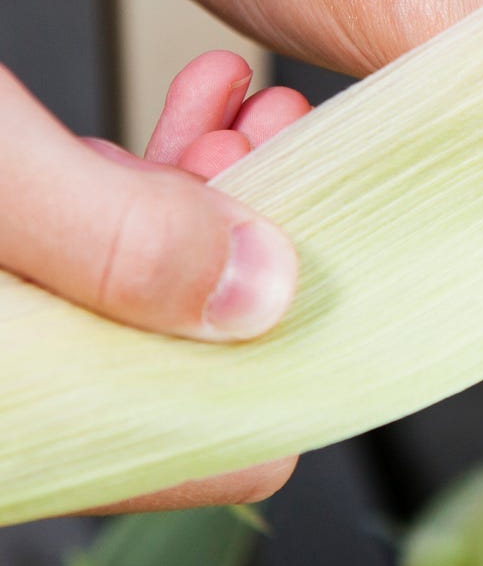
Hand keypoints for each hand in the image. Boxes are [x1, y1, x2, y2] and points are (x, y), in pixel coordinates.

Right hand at [0, 50, 309, 510]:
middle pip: (144, 359)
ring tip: (259, 113)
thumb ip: (103, 235)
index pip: (141, 461)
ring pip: (114, 289)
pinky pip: (62, 239)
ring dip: (207, 200)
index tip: (337, 319)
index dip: (255, 392)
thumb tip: (255, 297)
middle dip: (242, 257)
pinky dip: (131, 177)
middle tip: (305, 162)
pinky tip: (195, 104)